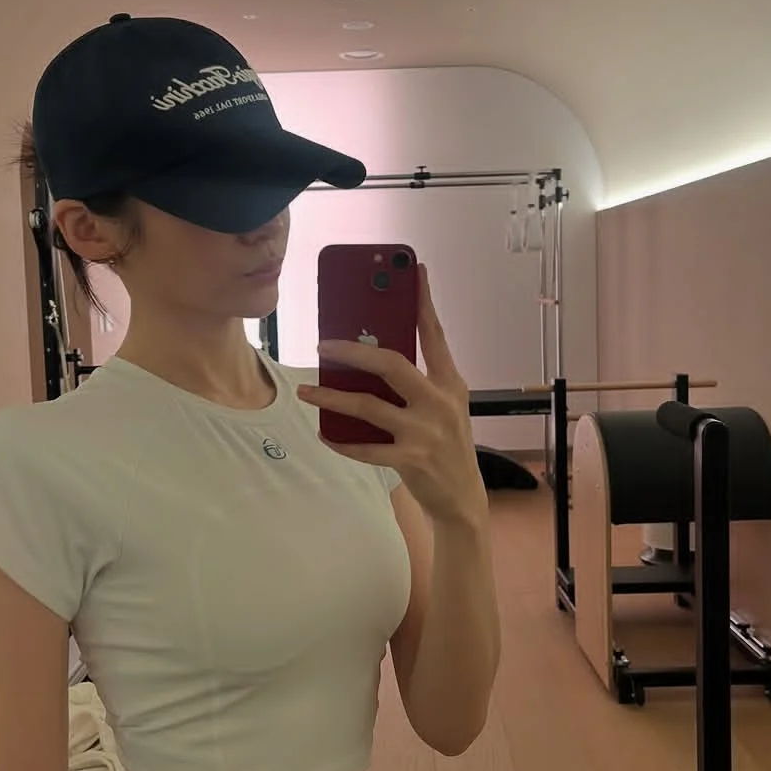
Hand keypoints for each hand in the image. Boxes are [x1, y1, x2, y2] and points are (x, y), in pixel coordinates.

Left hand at [295, 264, 486, 525]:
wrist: (463, 499)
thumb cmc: (446, 445)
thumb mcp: (444, 407)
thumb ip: (418, 383)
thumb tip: (372, 357)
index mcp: (450, 383)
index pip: (435, 335)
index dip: (424, 302)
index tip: (414, 271)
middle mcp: (440, 403)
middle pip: (392, 364)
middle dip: (354, 351)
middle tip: (323, 344)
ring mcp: (426, 433)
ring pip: (369, 406)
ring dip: (332, 397)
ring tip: (307, 390)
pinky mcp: (411, 460)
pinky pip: (366, 447)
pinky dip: (341, 440)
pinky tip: (324, 432)